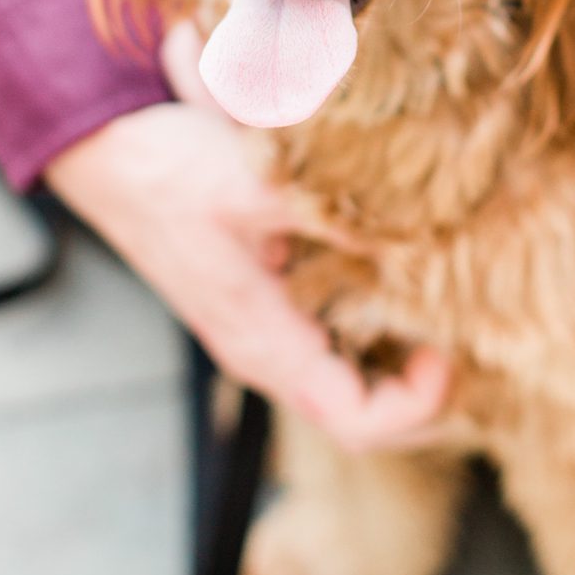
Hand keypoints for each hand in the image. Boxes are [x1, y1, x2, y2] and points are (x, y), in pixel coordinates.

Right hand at [45, 23, 450, 449]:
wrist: (107, 152)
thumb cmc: (168, 172)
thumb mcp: (256, 185)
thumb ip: (334, 213)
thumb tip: (417, 235)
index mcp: (265, 345)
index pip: (359, 423)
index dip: (419, 404)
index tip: (449, 348)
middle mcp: (266, 352)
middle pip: (363, 412)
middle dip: (424, 389)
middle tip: (468, 330)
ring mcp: (264, 330)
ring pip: (351, 375)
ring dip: (401, 354)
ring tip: (446, 303)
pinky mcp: (263, 300)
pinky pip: (333, 336)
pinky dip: (374, 320)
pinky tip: (400, 271)